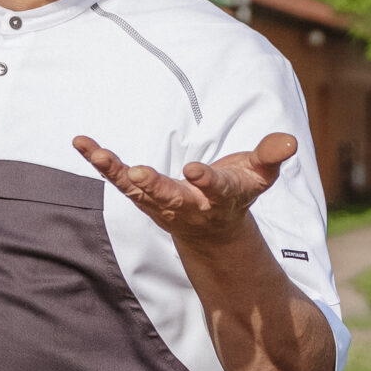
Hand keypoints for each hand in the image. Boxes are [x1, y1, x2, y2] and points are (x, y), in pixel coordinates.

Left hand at [73, 132, 296, 246]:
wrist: (212, 230)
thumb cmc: (237, 192)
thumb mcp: (260, 175)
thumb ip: (271, 156)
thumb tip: (289, 140)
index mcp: (220, 198)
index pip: (215, 188)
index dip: (206, 180)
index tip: (196, 169)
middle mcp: (189, 204)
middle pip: (170, 197)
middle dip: (156, 187)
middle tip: (139, 175)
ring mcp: (161, 203)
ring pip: (138, 190)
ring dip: (116, 173)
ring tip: (97, 153)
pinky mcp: (142, 196)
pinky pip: (117, 179)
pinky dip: (100, 162)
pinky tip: (81, 143)